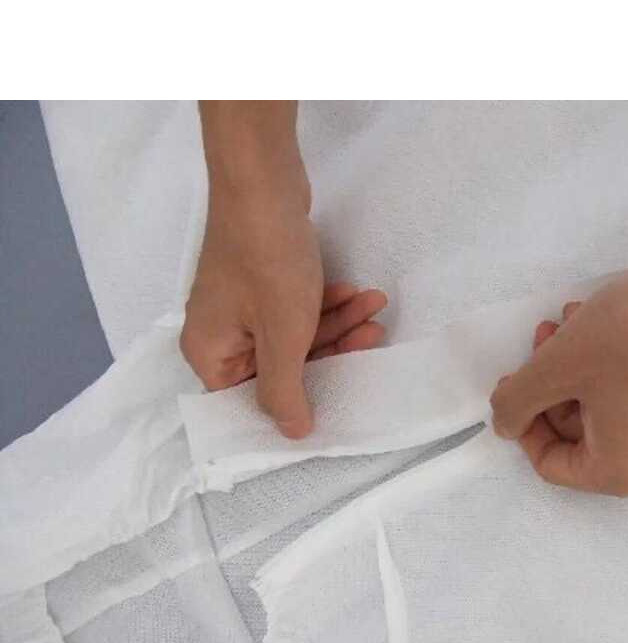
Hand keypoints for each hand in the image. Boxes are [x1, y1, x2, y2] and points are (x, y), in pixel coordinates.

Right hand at [181, 192, 386, 438]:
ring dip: (338, 323)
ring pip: (293, 334)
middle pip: (279, 365)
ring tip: (375, 307)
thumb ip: (285, 391)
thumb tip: (293, 435)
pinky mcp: (260, 280)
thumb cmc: (268, 263)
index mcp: (209, 354)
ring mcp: (239, 305)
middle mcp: (219, 334)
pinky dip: (325, 303)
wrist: (263, 181)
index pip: (248, 400)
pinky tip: (357, 292)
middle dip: (332, 350)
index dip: (293, 403)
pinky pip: (294, 307)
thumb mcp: (283, 337)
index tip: (334, 402)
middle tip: (373, 338)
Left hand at [491, 255, 627, 495]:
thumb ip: (516, 402)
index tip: (515, 383)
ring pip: (616, 408)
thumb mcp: (556, 366)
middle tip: (546, 337)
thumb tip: (506, 424)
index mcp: (622, 471)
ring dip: (585, 368)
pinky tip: (614, 324)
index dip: (523, 423)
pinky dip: (625, 367)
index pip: (552, 465)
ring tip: (574, 319)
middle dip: (556, 384)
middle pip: (585, 434)